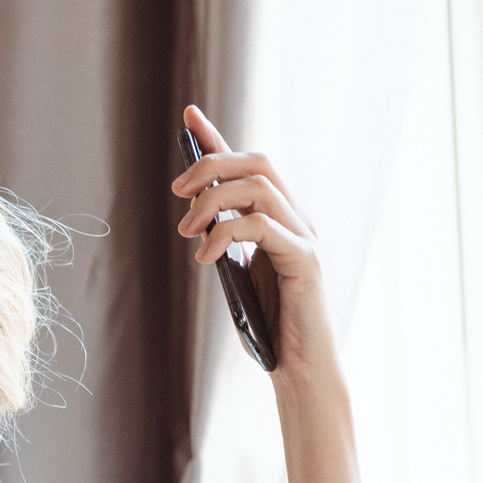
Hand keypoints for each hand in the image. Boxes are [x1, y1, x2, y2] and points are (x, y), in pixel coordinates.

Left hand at [169, 103, 335, 383]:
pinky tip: (205, 258)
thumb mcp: (235, 270)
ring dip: (214, 202)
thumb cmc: (267, 322)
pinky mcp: (306, 260)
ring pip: (260, 187)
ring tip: (188, 233)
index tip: (188, 116)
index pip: (249, 164)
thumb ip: (223, 237)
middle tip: (177, 192)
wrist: (298, 366)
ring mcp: (305, 236)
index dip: (218, 137)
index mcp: (280, 217)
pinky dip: (228, 233)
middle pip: (258, 163)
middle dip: (211, 166)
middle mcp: (297, 218)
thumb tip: (195, 209)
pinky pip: (265, 226)